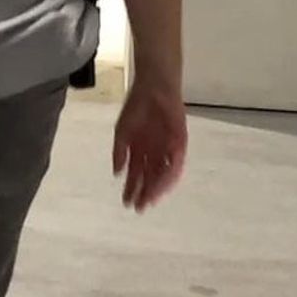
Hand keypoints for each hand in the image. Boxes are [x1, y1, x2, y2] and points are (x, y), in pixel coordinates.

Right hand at [112, 79, 187, 211]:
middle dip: (144, 193)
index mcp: (140, 150)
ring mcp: (167, 149)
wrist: (153, 89)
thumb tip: (116, 173)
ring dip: (157, 188)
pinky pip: (176, 163)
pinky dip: (169, 175)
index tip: (126, 203)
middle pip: (150, 178)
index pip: (136, 175)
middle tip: (138, 208)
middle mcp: (154, 153)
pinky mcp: (179, 143)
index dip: (132, 189)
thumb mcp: (122, 131)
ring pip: (163, 174)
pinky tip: (163, 185)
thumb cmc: (136, 106)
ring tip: (150, 200)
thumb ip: (119, 152)